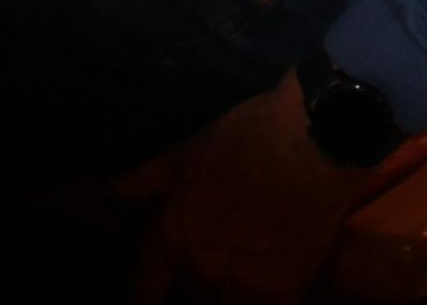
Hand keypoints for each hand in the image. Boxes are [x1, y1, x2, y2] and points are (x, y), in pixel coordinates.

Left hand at [150, 77, 426, 302]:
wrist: (313, 144)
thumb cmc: (246, 137)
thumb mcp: (187, 150)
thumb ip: (147, 179)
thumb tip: (113, 191)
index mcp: (173, 235)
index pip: (146, 285)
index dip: (143, 295)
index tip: (143, 299)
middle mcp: (201, 268)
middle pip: (190, 292)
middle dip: (196, 277)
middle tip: (217, 252)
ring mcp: (242, 286)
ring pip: (223, 303)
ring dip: (227, 290)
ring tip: (244, 262)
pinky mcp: (283, 294)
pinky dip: (260, 297)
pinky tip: (269, 278)